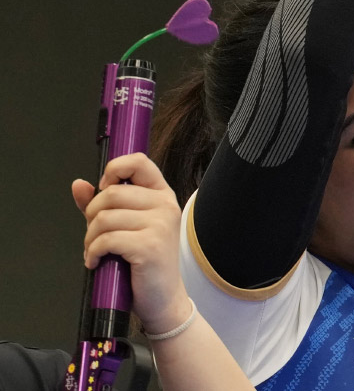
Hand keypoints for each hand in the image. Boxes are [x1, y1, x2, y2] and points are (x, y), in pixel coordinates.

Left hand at [72, 153, 190, 335]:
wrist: (162, 299)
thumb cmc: (144, 263)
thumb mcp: (125, 228)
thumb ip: (102, 205)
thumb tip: (79, 185)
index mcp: (162, 195)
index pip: (139, 162)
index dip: (114, 169)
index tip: (104, 188)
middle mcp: (165, 205)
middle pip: (112, 193)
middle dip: (92, 216)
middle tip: (95, 235)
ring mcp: (160, 225)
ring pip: (105, 218)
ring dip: (90, 238)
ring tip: (96, 251)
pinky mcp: (150, 246)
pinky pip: (106, 239)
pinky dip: (93, 252)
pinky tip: (96, 261)